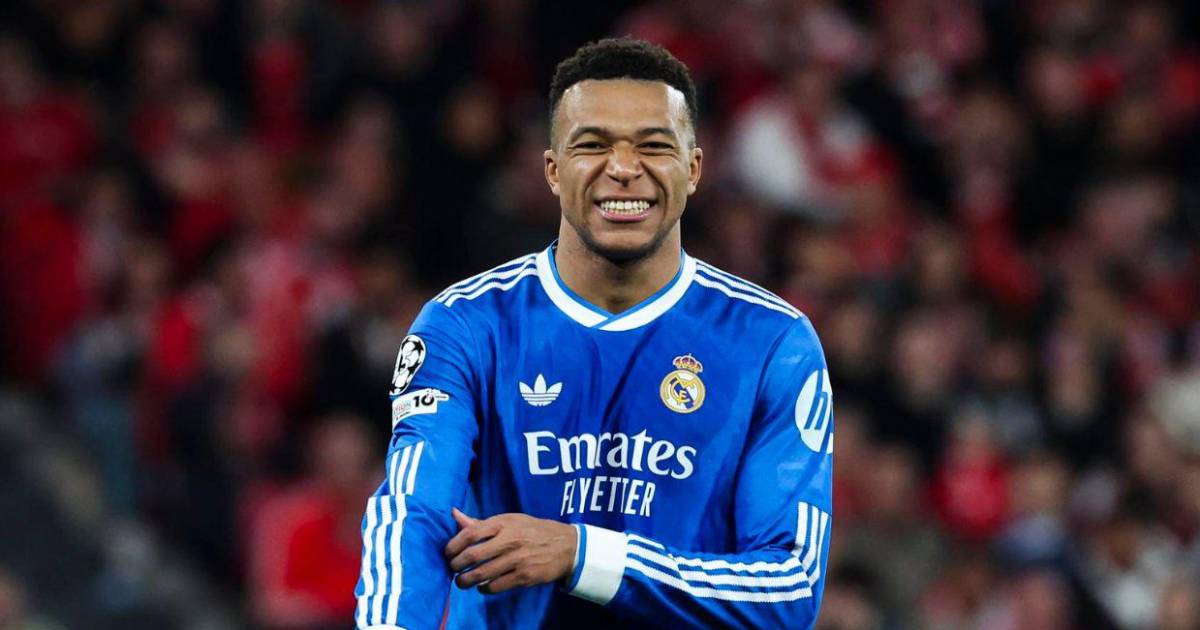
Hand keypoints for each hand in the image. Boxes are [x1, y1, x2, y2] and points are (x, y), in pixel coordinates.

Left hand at [444, 508, 577, 594]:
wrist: (566, 546)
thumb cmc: (532, 531)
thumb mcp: (510, 520)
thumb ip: (481, 522)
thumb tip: (454, 514)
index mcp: (503, 523)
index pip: (470, 533)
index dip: (453, 544)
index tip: (447, 553)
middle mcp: (509, 540)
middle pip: (473, 555)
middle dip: (456, 565)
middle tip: (453, 569)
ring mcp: (517, 559)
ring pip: (482, 574)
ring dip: (466, 581)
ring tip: (462, 582)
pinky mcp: (524, 577)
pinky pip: (496, 586)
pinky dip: (484, 588)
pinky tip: (482, 586)